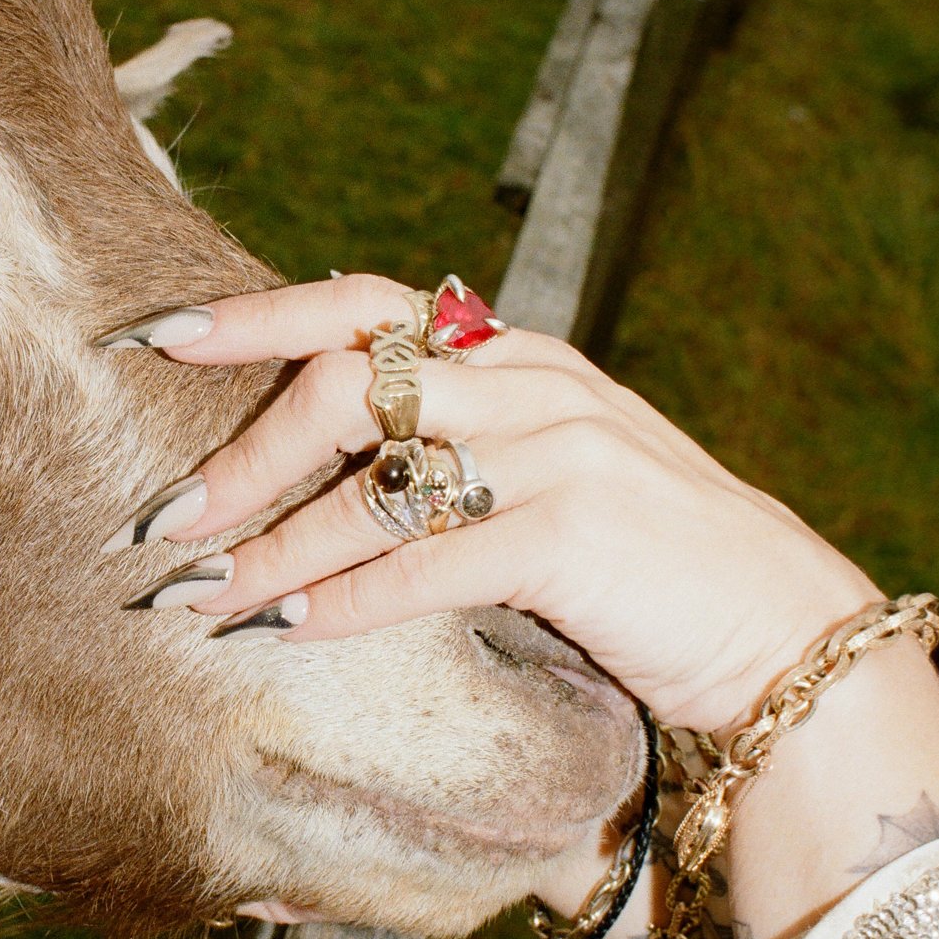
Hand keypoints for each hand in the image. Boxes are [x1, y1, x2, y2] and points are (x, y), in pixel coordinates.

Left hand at [148, 274, 938, 938]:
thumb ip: (454, 449)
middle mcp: (529, 384)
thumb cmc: (645, 563)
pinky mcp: (573, 533)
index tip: (157, 337)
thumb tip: (313, 470)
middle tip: (166, 520)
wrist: (781, 626)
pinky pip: (424, 565)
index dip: (253, 318)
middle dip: (242, 453)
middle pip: (345, 382)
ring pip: (371, 484)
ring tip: (201, 596)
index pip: (360, 306)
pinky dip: (345, 601)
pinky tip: (288, 631)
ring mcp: (556, 452)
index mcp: (514, 356)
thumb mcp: (546, 474)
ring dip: (270, 547)